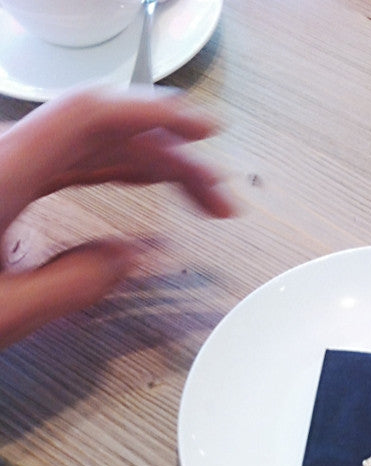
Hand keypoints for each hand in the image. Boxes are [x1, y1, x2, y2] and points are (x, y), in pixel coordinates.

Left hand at [0, 86, 236, 348]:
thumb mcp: (3, 314)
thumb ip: (74, 286)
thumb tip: (136, 259)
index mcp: (1, 175)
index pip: (88, 119)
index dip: (153, 115)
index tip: (204, 134)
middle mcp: (5, 161)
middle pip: (102, 133)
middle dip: (171, 156)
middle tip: (220, 197)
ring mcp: (5, 172)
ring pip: (91, 150)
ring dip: (151, 168)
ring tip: (201, 201)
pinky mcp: (4, 189)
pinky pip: (70, 169)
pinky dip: (117, 179)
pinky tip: (145, 202)